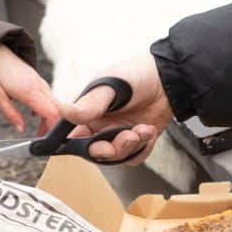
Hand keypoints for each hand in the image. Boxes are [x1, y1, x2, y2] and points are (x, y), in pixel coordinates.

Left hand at [0, 44, 59, 134]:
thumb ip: (10, 114)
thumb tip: (21, 129)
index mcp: (29, 90)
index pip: (51, 112)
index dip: (52, 127)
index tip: (45, 137)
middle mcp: (39, 86)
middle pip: (57, 110)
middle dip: (52, 125)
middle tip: (41, 135)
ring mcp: (42, 83)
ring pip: (55, 104)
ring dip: (49, 118)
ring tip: (38, 129)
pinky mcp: (41, 82)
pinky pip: (50, 98)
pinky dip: (47, 109)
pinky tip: (35, 115)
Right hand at [59, 53, 173, 163]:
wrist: (167, 79)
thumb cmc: (135, 75)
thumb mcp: (110, 86)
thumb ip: (90, 103)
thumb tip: (64, 111)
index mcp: (87, 112)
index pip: (72, 136)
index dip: (78, 146)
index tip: (93, 144)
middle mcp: (100, 126)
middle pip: (95, 152)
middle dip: (110, 149)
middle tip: (126, 137)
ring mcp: (118, 134)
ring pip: (116, 157)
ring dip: (131, 146)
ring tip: (143, 129)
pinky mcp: (136, 141)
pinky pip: (135, 157)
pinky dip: (144, 148)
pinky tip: (149, 131)